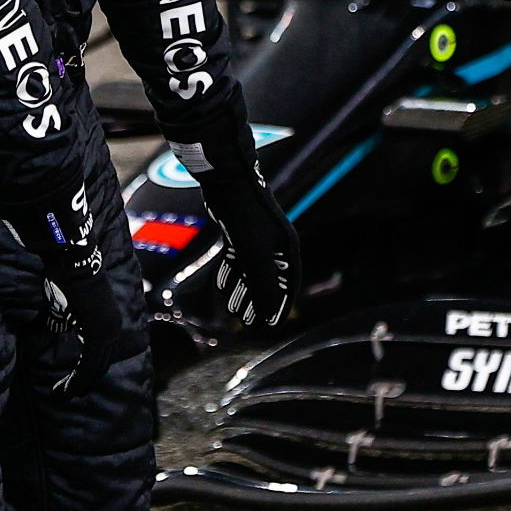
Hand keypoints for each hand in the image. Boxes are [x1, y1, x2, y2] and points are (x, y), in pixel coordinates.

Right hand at [4, 168, 125, 397]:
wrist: (71, 262)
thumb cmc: (66, 278)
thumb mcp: (65, 305)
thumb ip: (64, 321)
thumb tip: (57, 330)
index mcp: (107, 320)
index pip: (101, 354)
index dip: (87, 371)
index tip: (73, 383)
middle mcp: (113, 327)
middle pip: (100, 364)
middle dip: (83, 382)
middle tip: (67, 393)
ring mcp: (108, 330)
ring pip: (96, 367)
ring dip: (79, 384)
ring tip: (63, 394)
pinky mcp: (99, 332)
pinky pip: (90, 363)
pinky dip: (78, 378)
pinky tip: (67, 389)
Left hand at [199, 165, 299, 327]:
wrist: (227, 183)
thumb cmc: (246, 218)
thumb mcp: (255, 257)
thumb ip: (263, 287)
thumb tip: (267, 315)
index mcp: (286, 248)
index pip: (288, 285)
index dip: (279, 307)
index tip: (270, 327)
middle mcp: (275, 244)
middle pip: (268, 281)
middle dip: (257, 303)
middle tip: (246, 324)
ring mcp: (257, 237)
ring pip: (250, 271)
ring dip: (242, 291)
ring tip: (232, 311)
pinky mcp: (239, 232)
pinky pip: (238, 259)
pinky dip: (231, 274)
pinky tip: (222, 287)